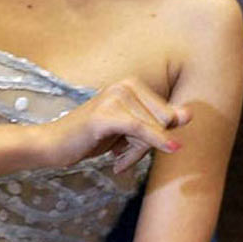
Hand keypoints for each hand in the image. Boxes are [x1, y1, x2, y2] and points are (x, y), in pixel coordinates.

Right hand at [42, 78, 190, 171]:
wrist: (52, 145)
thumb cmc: (92, 137)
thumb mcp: (130, 130)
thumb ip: (159, 121)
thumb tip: (190, 115)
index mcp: (133, 84)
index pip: (168, 114)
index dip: (159, 136)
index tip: (137, 149)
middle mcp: (126, 84)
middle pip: (163, 122)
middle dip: (148, 145)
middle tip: (122, 155)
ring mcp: (115, 96)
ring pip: (151, 130)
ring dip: (136, 152)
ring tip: (116, 157)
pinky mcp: (106, 114)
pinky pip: (140, 130)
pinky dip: (155, 141)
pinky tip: (159, 152)